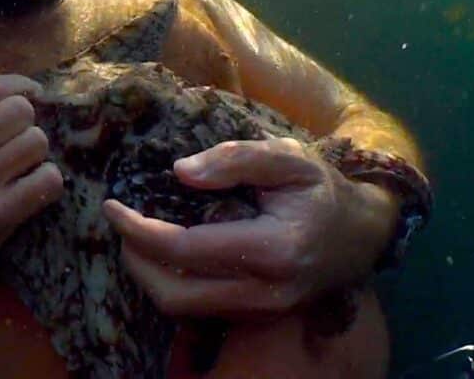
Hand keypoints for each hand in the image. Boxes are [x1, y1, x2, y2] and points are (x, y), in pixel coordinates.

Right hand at [0, 54, 64, 302]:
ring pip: (37, 143)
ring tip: (21, 164)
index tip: (32, 92)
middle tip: (17, 138)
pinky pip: (47, 181)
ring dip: (36, 153)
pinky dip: (47, 181)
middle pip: (21, 112)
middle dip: (26, 122)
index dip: (21, 85)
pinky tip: (31, 186)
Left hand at [104, 136, 395, 318]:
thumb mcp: (287, 157)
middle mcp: (266, 293)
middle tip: (120, 226)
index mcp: (272, 250)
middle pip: (175, 294)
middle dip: (136, 261)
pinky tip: (164, 253)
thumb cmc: (320, 188)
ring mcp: (262, 312)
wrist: (361, 233)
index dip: (138, 229)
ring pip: (184, 309)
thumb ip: (235, 159)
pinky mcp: (256, 317)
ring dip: (150, 277)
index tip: (112, 206)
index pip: (184, 249)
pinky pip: (200, 309)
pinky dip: (172, 283)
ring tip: (135, 237)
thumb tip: (181, 172)